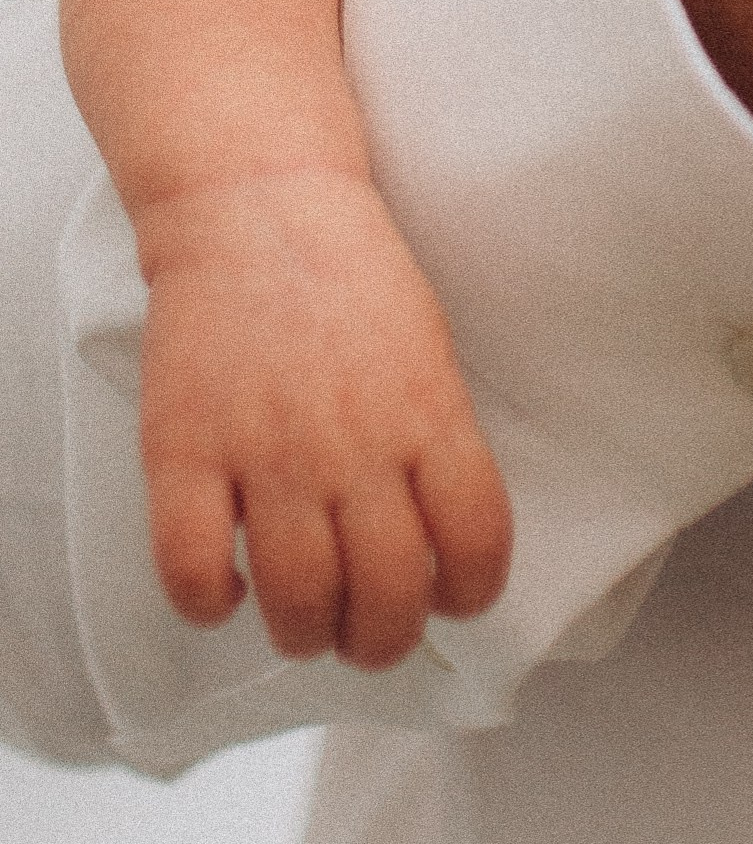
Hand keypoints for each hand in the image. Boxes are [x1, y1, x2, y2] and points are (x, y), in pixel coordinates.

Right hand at [135, 169, 513, 668]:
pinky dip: (209, 602)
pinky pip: (192, 569)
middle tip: (368, 635)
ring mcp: (268, 452)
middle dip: (384, 640)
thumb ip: (437, 438)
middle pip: (389, 596)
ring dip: (305, 633)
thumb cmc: (350, 272)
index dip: (470, 592)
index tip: (452, 600)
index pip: (476, 544)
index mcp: (429, 416)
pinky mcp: (186, 450)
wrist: (257, 204)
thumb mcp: (430, 350)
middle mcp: (356, 447)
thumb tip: (444, 530)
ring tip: (303, 622)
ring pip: (298, 601)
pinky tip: (225, 587)